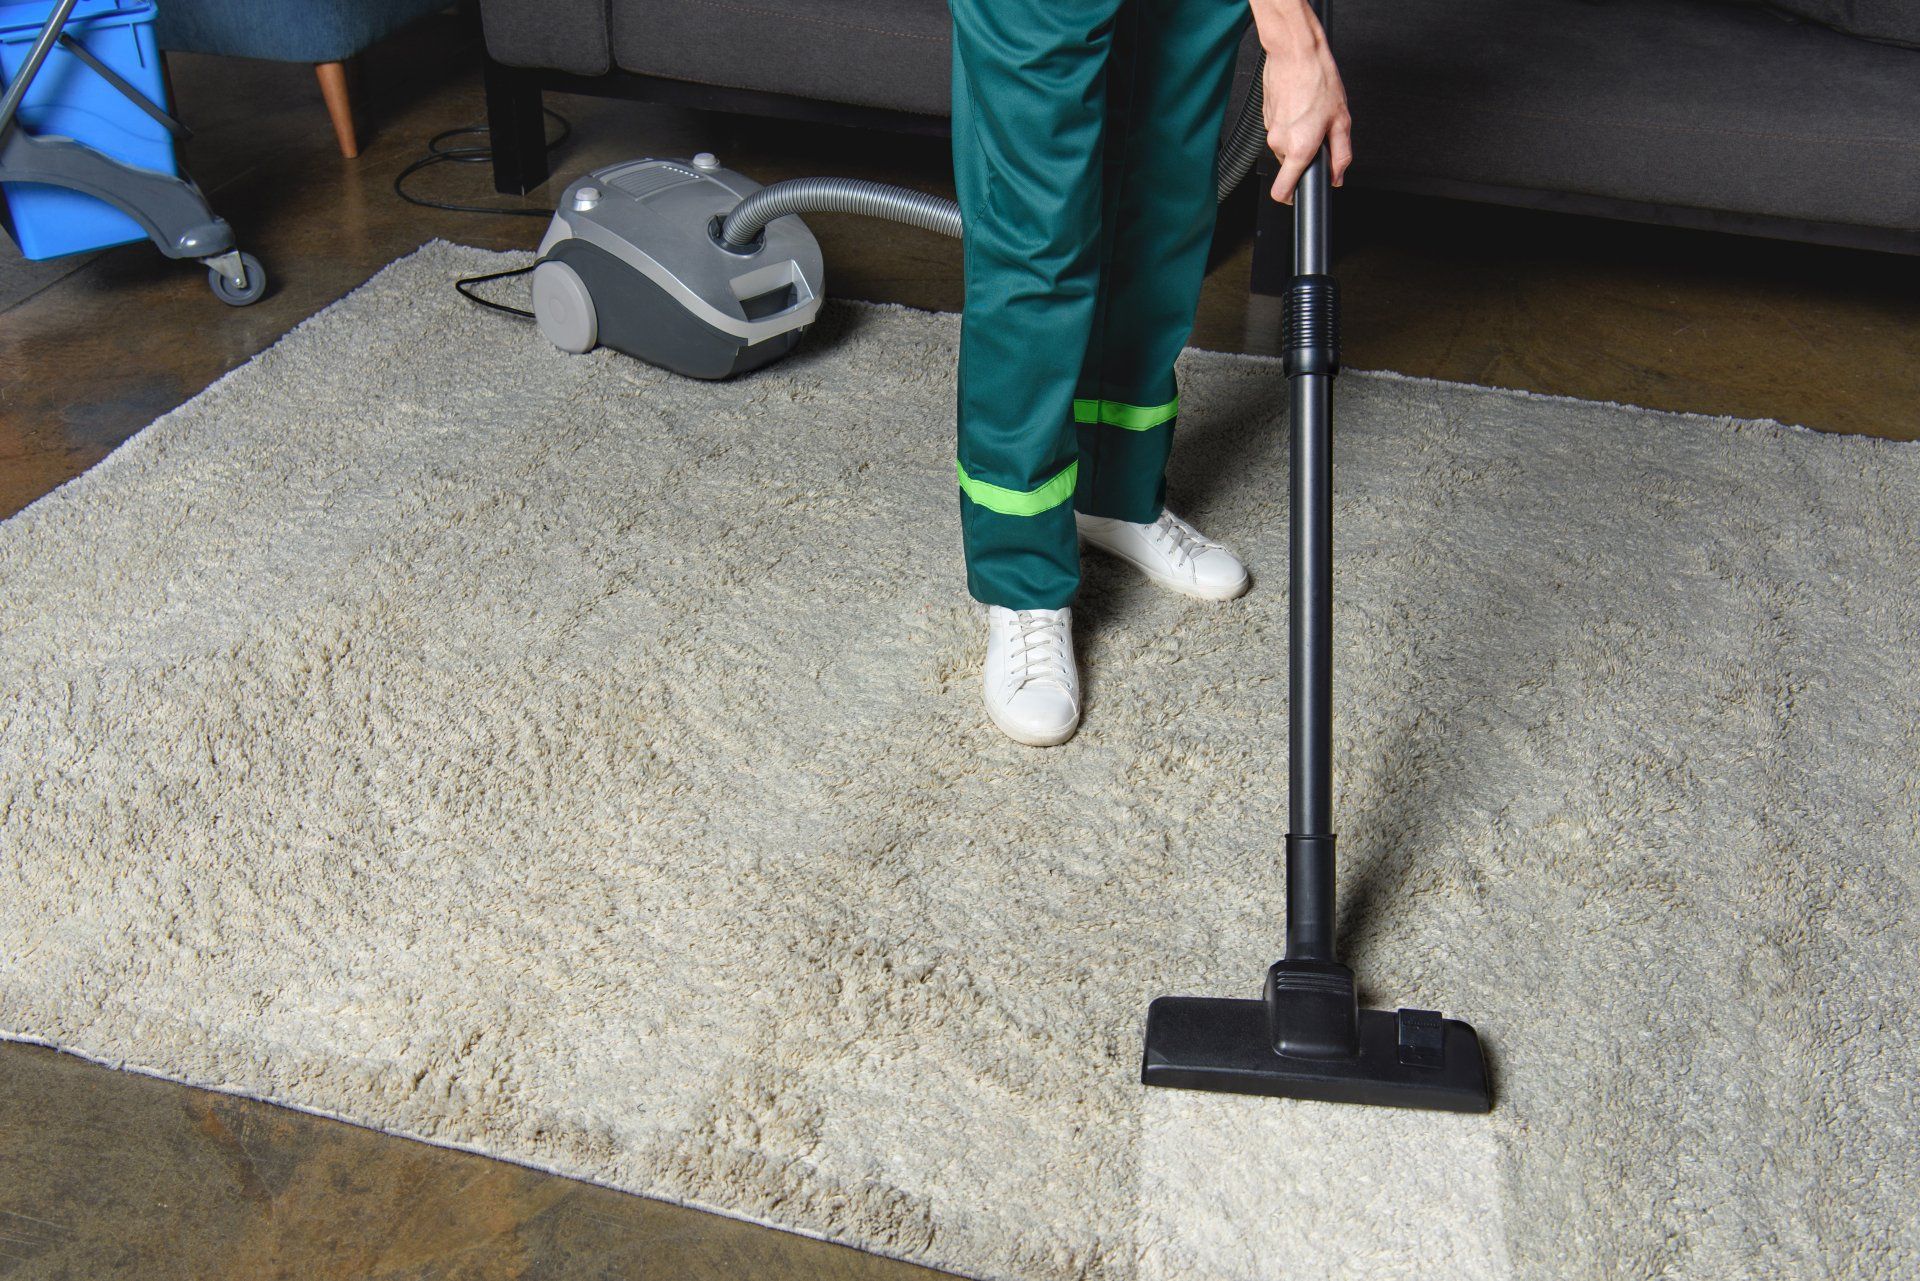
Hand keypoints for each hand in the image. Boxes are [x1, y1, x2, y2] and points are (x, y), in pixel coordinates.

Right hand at [1253, 1, 1352, 204]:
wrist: (1295, 53)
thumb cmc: (1318, 80)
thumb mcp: (1341, 120)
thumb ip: (1341, 154)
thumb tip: (1338, 175)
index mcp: (1299, 148)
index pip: (1282, 192)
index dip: (1292, 197)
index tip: (1300, 193)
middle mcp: (1280, 143)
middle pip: (1290, 166)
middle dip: (1305, 157)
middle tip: (1320, 134)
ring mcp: (1270, 130)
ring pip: (1285, 148)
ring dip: (1299, 139)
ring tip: (1312, 115)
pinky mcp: (1266, 118)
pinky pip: (1280, 131)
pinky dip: (1291, 125)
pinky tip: (1302, 106)